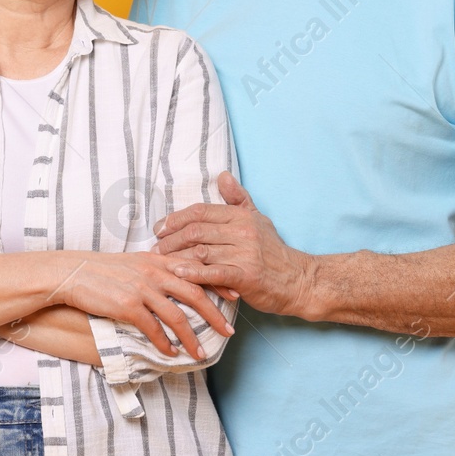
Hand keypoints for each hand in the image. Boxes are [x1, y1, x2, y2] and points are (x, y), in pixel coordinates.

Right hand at [45, 250, 233, 357]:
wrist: (72, 273)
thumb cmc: (102, 269)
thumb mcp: (134, 262)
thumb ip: (157, 269)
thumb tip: (177, 281)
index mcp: (157, 259)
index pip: (196, 269)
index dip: (218, 283)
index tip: (235, 296)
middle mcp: (153, 272)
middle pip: (194, 293)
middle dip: (215, 315)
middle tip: (229, 331)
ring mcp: (140, 288)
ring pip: (177, 315)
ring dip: (192, 337)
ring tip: (201, 353)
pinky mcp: (127, 305)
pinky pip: (153, 328)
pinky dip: (164, 343)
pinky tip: (171, 353)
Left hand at [153, 171, 316, 317]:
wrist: (299, 280)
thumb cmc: (273, 251)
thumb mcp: (257, 219)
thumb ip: (237, 198)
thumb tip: (222, 174)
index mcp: (241, 216)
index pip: (200, 212)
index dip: (176, 218)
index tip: (160, 227)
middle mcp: (242, 232)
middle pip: (196, 231)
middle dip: (171, 238)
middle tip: (156, 246)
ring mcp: (245, 253)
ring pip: (201, 251)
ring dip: (177, 256)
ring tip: (161, 260)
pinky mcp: (246, 276)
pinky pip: (214, 272)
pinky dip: (194, 273)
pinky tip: (178, 273)